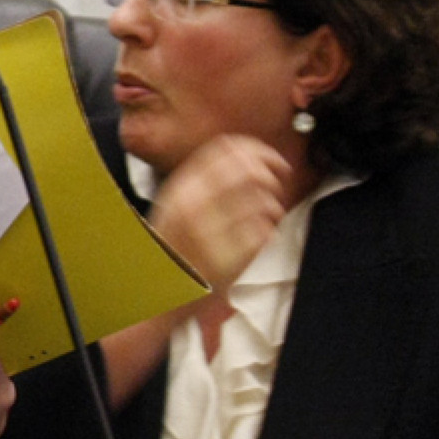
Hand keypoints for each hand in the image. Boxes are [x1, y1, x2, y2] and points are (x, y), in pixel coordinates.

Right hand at [149, 134, 298, 296]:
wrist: (161, 289)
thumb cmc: (174, 243)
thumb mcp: (177, 200)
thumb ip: (205, 176)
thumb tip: (247, 154)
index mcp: (182, 188)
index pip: (226, 150)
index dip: (256, 149)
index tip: (269, 157)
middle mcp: (196, 207)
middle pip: (250, 171)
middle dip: (271, 173)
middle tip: (277, 180)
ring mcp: (214, 233)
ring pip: (265, 201)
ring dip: (272, 205)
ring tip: (265, 213)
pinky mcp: (231, 259)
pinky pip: (266, 232)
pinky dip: (268, 230)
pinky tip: (257, 235)